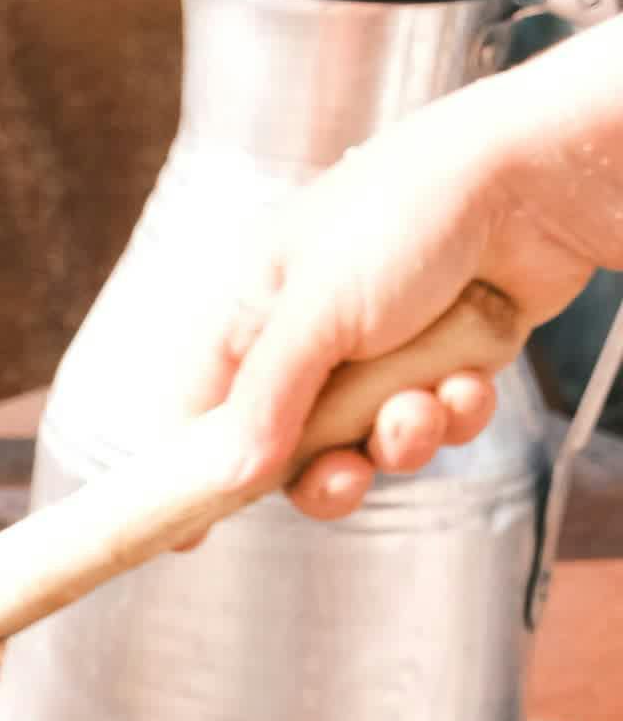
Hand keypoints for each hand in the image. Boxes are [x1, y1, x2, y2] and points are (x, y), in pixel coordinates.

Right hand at [184, 16, 622, 519]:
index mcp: (260, 304)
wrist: (530, 183)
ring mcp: (382, 350)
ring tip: (422, 410)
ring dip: (400, 439)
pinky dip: (452, 412)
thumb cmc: (406, 216)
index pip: (205, 402)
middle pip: (291, 444)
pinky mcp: (445, 362)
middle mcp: (315, 331)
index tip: (190, 537)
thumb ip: (268, 399)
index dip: (195, 470)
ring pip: (369, 442)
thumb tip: (227, 477)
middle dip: (324, 469)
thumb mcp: (316, 310)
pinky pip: (433, 422)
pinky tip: (469, 381)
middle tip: (345, 477)